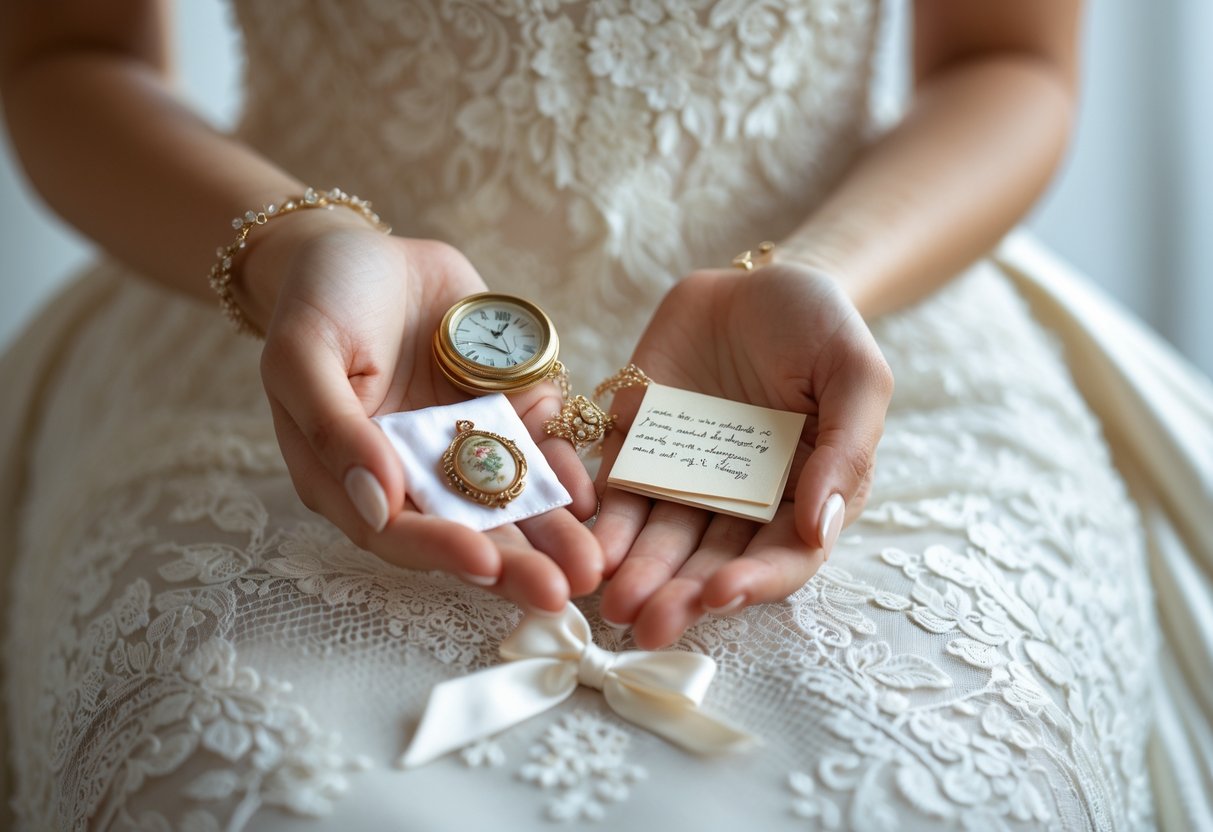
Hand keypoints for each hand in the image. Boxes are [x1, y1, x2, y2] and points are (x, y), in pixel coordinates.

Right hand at [243, 212, 601, 610]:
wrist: (368, 250)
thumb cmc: (319, 300)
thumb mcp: (304, 354)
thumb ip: (334, 430)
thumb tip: (376, 505)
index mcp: (353, 476)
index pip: (398, 530)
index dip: (439, 549)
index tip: (483, 563)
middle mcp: (414, 475)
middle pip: (466, 532)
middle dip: (513, 566)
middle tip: (559, 592)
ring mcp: (464, 447)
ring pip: (513, 503)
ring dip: (553, 535)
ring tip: (593, 566)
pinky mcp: (506, 413)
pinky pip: (542, 449)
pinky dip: (566, 471)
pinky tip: (591, 495)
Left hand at [594, 263, 892, 646]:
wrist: (753, 280)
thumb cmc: (819, 325)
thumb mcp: (855, 373)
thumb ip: (846, 447)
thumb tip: (823, 528)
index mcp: (803, 495)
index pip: (782, 555)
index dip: (755, 581)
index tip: (721, 593)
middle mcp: (741, 501)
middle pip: (712, 561)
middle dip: (680, 594)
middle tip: (646, 624)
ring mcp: (685, 478)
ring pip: (659, 538)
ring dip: (636, 573)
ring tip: (609, 601)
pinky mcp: (637, 449)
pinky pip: (617, 491)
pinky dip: (602, 521)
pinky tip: (585, 547)